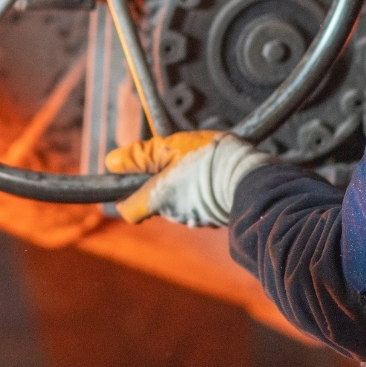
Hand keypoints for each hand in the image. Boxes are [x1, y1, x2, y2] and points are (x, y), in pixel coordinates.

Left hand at [105, 131, 273, 226]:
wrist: (253, 177)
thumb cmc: (210, 159)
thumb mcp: (171, 147)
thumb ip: (141, 155)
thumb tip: (111, 162)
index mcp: (158, 198)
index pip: (128, 210)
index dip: (125, 196)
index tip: (130, 179)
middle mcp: (174, 214)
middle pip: (155, 203)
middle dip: (160, 184)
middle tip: (174, 159)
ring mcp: (196, 219)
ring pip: (178, 202)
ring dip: (182, 185)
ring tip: (198, 162)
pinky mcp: (215, 218)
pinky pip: (199, 204)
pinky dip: (201, 191)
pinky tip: (212, 174)